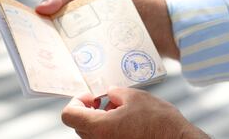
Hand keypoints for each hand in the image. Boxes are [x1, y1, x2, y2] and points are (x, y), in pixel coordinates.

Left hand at [61, 87, 207, 138]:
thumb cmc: (159, 121)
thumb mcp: (135, 97)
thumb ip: (115, 93)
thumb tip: (109, 94)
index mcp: (99, 128)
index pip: (69, 115)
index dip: (77, 101)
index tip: (91, 96)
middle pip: (79, 125)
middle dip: (89, 110)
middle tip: (105, 101)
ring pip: (91, 134)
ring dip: (100, 120)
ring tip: (120, 111)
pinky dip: (110, 130)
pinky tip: (127, 123)